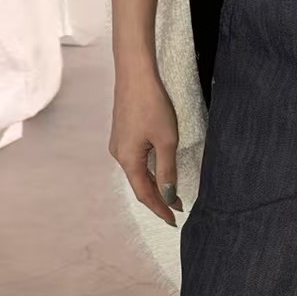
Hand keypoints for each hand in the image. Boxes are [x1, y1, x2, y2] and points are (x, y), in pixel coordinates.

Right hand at [109, 52, 184, 226]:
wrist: (135, 75)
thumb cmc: (152, 105)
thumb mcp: (166, 141)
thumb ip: (167, 170)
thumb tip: (169, 195)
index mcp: (128, 160)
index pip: (145, 194)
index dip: (160, 208)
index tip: (173, 220)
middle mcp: (119, 155)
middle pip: (140, 185)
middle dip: (158, 199)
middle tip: (178, 209)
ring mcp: (119, 144)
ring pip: (138, 173)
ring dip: (155, 185)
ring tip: (172, 195)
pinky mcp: (123, 134)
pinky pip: (136, 160)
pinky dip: (149, 171)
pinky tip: (160, 172)